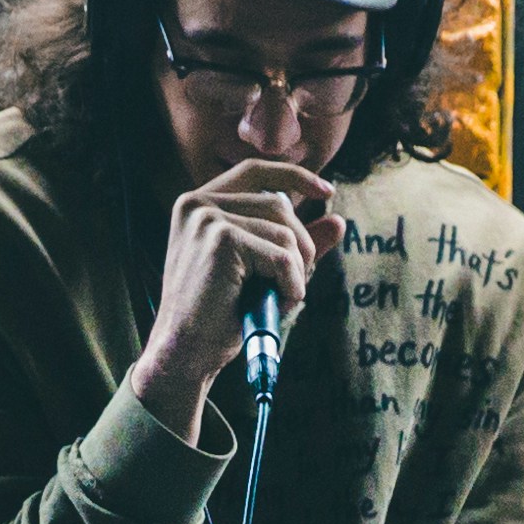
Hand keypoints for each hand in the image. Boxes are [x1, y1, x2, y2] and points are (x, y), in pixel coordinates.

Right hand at [135, 157, 339, 435]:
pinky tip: (276, 305)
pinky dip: (291, 284)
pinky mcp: (220, 240)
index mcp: (199, 204)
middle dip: (300, 245)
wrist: (185, 353)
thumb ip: (294, 244)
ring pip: (284, 232)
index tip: (327, 191)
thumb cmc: (218, 316)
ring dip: (295, 272)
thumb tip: (338, 221)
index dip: (294, 176)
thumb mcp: (260, 273)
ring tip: (275, 299)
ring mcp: (206, 218)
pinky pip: (282, 256)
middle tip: (291, 284)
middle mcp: (197, 203)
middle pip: (279, 204)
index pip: (255, 170)